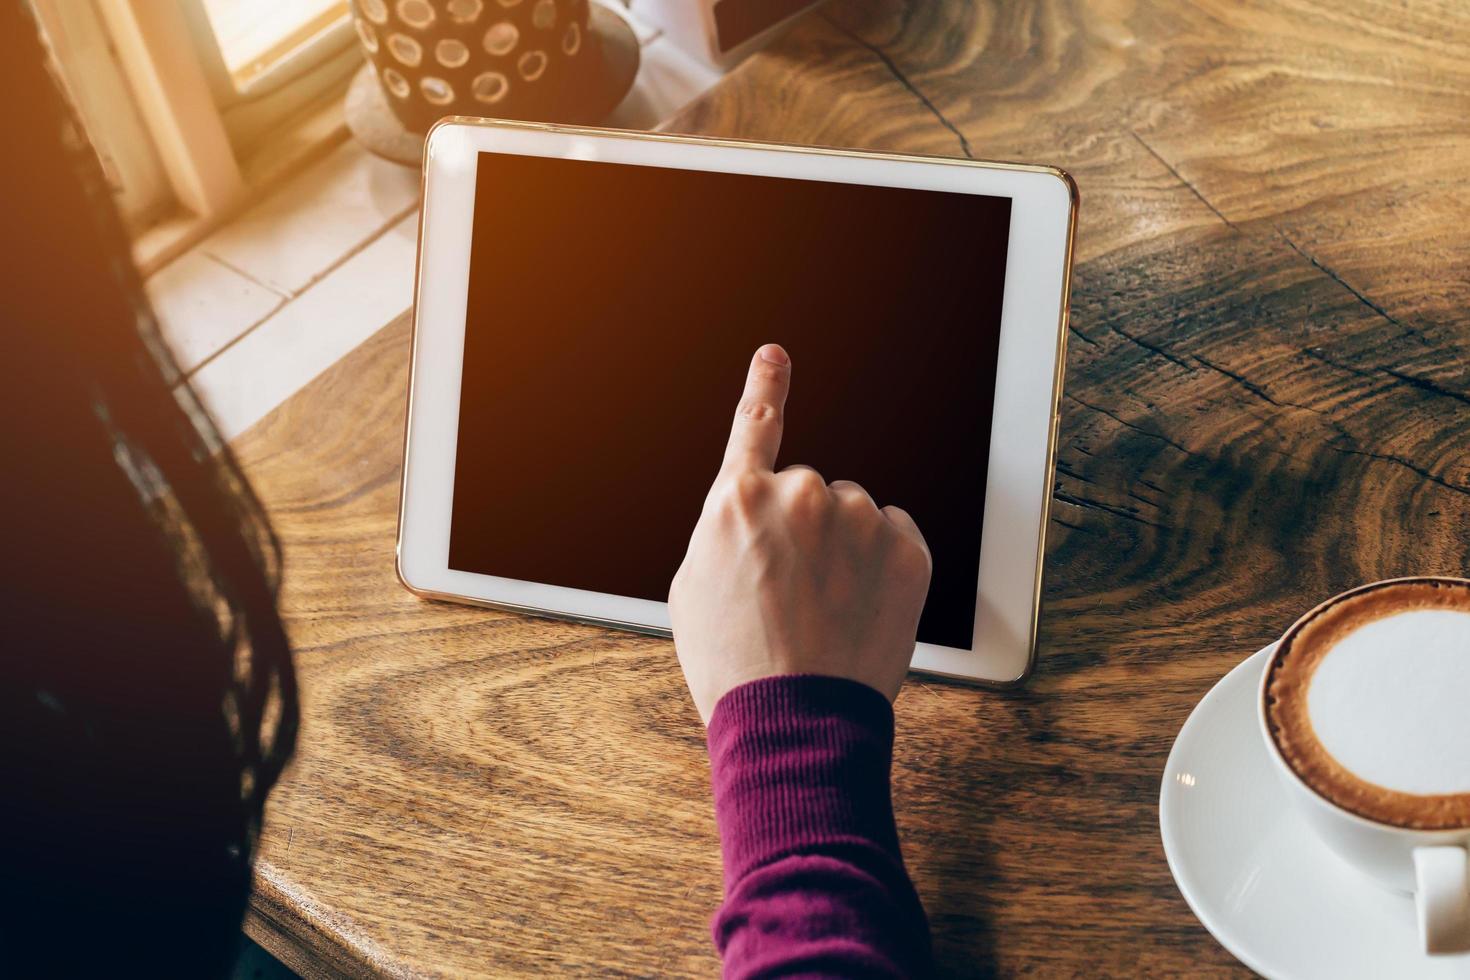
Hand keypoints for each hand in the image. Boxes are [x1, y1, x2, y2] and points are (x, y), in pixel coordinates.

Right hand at [669, 344, 932, 723]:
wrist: (795, 722)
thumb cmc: (734, 666)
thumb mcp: (692, 590)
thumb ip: (722, 534)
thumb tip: (748, 522)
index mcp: (738, 499)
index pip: (754, 425)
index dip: (765, 385)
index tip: (776, 355)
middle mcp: (801, 494)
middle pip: (808, 492)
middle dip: (803, 532)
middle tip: (791, 594)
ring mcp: (859, 519)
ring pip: (854, 517)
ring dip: (845, 549)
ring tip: (826, 610)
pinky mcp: (907, 550)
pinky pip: (894, 537)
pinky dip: (882, 565)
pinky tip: (861, 607)